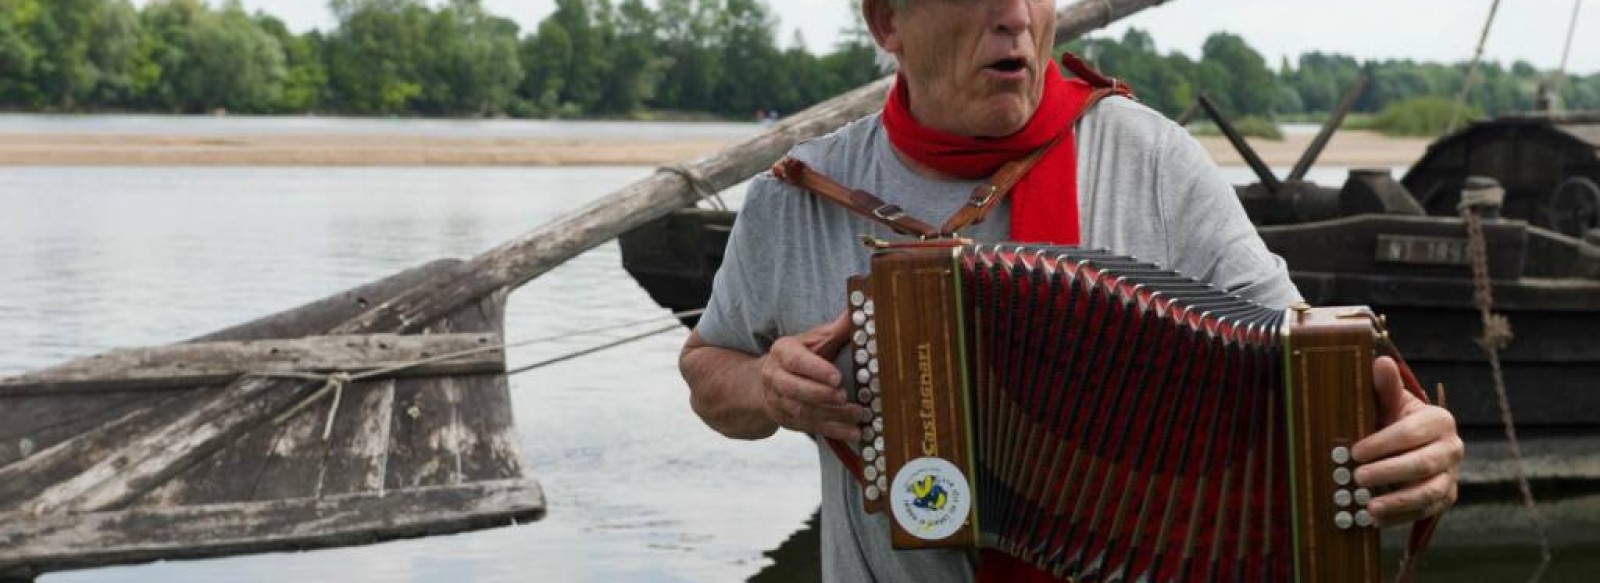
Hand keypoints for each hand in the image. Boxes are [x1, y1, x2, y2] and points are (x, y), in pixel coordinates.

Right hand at [759, 310, 868, 441]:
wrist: (770, 381)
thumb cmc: (799, 356)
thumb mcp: (815, 339)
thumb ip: (837, 328)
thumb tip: (860, 308)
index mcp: (781, 352)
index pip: (795, 361)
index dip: (816, 370)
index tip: (838, 377)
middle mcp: (775, 378)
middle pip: (794, 389)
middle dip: (821, 395)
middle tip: (845, 397)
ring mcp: (780, 402)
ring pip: (803, 412)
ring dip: (832, 415)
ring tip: (858, 413)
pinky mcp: (789, 421)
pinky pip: (811, 428)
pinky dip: (834, 431)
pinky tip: (854, 432)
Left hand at [1351, 356, 1462, 526]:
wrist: (1411, 444)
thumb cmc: (1395, 419)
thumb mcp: (1389, 403)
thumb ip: (1386, 387)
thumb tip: (1380, 362)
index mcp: (1439, 420)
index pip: (1411, 433)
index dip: (1382, 443)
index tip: (1355, 451)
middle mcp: (1452, 448)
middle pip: (1421, 464)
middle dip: (1387, 472)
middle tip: (1356, 477)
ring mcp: (1451, 476)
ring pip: (1427, 492)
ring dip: (1396, 501)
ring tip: (1368, 507)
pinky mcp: (1445, 498)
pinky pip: (1424, 512)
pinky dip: (1399, 517)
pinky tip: (1375, 520)